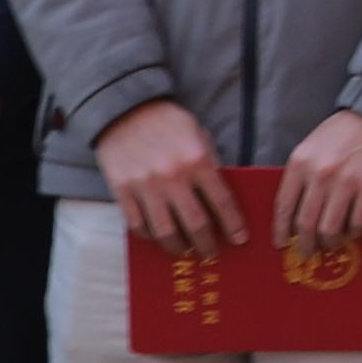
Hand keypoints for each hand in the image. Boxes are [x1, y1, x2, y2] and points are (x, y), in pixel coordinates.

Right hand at [94, 99, 242, 256]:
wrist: (123, 109)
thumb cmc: (167, 123)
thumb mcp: (198, 135)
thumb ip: (210, 164)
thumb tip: (221, 198)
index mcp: (197, 159)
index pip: (222, 202)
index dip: (233, 225)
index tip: (240, 240)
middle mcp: (172, 176)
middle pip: (196, 224)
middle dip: (208, 245)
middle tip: (212, 253)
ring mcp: (145, 186)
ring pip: (166, 232)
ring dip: (179, 247)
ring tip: (186, 251)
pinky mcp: (122, 191)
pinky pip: (139, 225)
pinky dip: (151, 237)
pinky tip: (159, 238)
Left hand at [269, 108, 361, 252]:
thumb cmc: (339, 134)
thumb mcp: (310, 148)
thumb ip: (300, 176)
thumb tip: (292, 214)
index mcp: (300, 163)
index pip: (283, 206)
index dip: (281, 230)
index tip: (281, 244)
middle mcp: (320, 174)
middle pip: (305, 224)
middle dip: (304, 245)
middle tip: (306, 253)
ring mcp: (346, 182)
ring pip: (329, 229)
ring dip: (328, 243)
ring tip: (330, 244)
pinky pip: (357, 222)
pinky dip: (353, 232)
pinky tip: (352, 231)